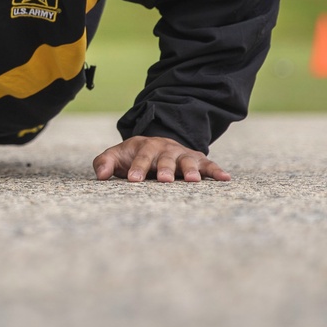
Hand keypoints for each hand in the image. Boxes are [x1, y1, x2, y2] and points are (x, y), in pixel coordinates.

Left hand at [93, 135, 230, 185]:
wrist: (155, 145)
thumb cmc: (132, 156)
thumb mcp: (116, 156)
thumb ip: (105, 163)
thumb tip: (100, 175)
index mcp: (144, 147)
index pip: (140, 156)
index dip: (137, 167)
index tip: (133, 180)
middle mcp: (165, 148)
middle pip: (165, 158)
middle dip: (165, 168)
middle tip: (164, 180)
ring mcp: (182, 154)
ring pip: (187, 159)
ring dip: (190, 169)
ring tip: (192, 181)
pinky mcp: (197, 160)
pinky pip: (208, 164)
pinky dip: (216, 171)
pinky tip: (225, 178)